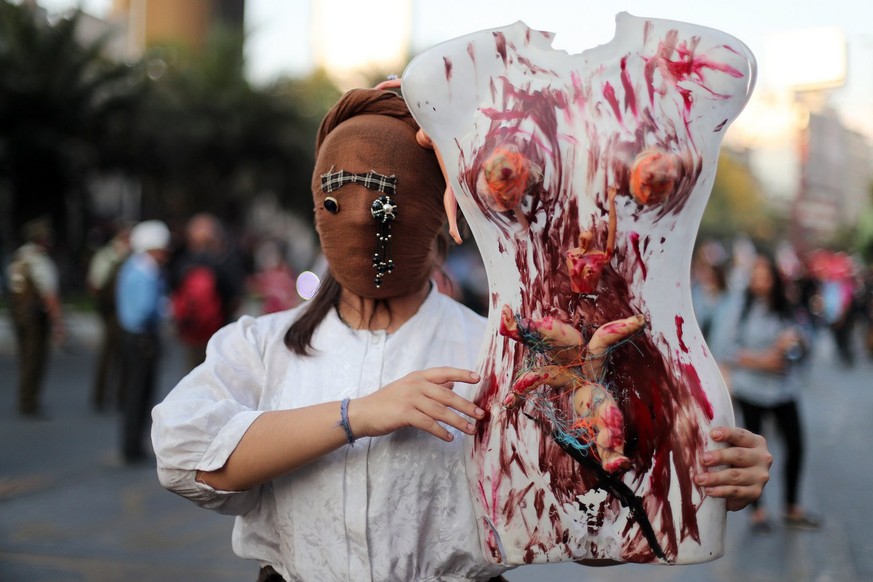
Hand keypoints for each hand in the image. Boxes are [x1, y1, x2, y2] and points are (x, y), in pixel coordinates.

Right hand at [350, 367, 484, 441]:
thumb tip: (452, 385)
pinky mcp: (405, 414)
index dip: (461, 374)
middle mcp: (415, 384)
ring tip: (470, 430)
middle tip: (481, 414)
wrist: (363, 412)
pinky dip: (441, 431)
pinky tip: (450, 438)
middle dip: (466, 406)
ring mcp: (410, 399)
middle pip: (447, 395)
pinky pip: (428, 424)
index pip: (444, 372)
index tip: (478, 378)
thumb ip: (430, 386)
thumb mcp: (409, 388)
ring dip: (458, 422)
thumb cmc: (387, 401)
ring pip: (440, 411)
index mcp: (418, 376)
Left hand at [694, 426, 771, 510]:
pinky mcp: (755, 492)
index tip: (712, 434)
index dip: (727, 434)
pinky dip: (721, 491)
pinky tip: (709, 491)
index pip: (741, 435)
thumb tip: (692, 436)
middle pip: (739, 455)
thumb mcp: (727, 447)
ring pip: (736, 476)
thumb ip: (717, 441)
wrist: (739, 483)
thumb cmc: (729, 458)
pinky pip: (736, 492)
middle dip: (719, 457)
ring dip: (715, 478)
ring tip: (699, 479)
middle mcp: (762, 458)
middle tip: (703, 459)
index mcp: (755, 442)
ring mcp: (760, 476)